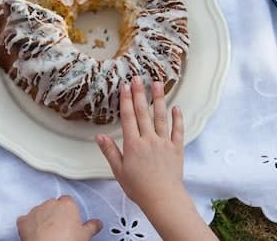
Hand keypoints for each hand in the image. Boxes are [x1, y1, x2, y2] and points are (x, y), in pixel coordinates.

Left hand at [17, 195, 101, 240]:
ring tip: (47, 232)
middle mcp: (50, 204)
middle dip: (55, 213)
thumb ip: (92, 225)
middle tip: (60, 227)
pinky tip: (33, 232)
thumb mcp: (85, 234)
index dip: (69, 211)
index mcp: (67, 204)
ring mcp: (35, 211)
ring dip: (42, 218)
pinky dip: (28, 224)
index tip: (70, 219)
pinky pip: (25, 219)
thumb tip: (97, 224)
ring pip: (39, 211)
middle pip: (53, 204)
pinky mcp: (23, 220)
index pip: (68, 201)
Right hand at [96, 77, 217, 240]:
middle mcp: (148, 139)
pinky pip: (177, 130)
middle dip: (139, 94)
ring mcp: (164, 142)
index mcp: (133, 144)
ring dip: (159, 99)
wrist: (162, 198)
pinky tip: (176, 107)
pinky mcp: (176, 148)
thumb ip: (110, 152)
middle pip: (143, 112)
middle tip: (138, 78)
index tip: (125, 86)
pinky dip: (177, 118)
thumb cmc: (139, 188)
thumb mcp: (119, 171)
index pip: (128, 117)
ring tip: (157, 84)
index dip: (126, 100)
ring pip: (160, 117)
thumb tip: (99, 137)